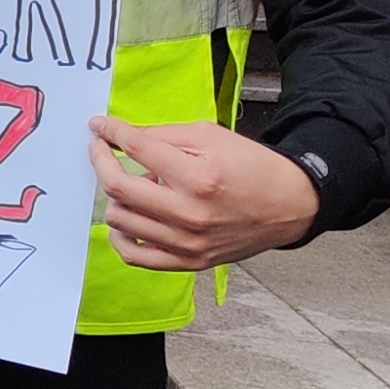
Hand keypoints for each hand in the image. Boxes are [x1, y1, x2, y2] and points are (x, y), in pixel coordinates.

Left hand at [88, 117, 318, 270]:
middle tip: (101, 150)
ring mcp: (187, 242)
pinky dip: (120, 235)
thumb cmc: (253, 168)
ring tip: (134, 184)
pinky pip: (133, 255)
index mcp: (198, 177)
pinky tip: (127, 217)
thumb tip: (120, 135)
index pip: (136, 150)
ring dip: (115, 196)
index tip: (99, 127)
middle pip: (117, 188)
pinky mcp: (188, 261)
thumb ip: (162, 135)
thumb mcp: (212, 137)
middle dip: (100, 161)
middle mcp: (190, 213)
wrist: (290, 205)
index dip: (110, 133)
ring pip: (119, 219)